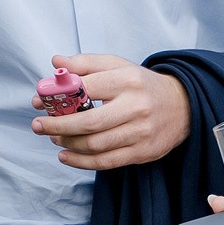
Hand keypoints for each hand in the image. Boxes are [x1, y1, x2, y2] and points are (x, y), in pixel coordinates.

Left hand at [29, 54, 188, 169]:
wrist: (184, 106)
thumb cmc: (143, 85)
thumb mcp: (118, 66)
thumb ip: (86, 63)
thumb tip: (56, 62)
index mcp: (127, 80)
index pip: (87, 88)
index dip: (59, 96)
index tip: (40, 101)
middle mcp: (136, 107)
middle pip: (88, 122)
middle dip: (57, 125)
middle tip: (38, 125)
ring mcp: (140, 132)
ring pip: (95, 144)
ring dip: (68, 143)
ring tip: (54, 138)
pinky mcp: (143, 152)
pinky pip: (106, 161)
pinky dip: (81, 162)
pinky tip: (66, 156)